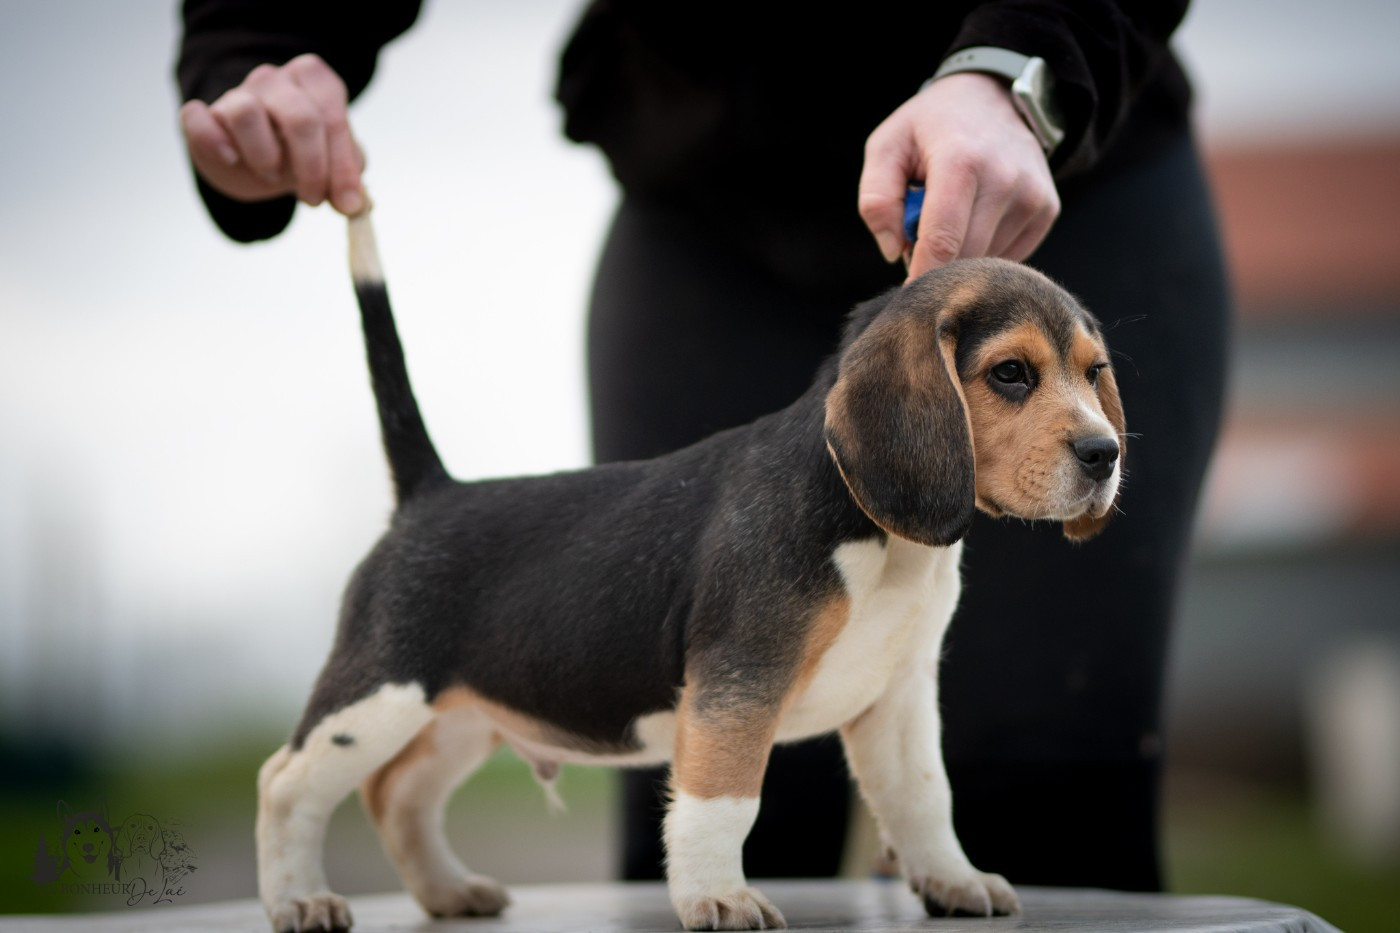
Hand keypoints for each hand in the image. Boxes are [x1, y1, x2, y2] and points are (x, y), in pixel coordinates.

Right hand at [179, 53, 365, 214]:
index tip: (346, 202)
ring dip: (265, 155)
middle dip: (312, 167)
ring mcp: (236, 93)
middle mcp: (275, 79)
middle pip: (299, 117)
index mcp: (314, 81)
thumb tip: (355, 203)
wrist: (256, 161)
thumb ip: (347, 176)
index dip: (341, 165)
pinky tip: (230, 159)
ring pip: (246, 112)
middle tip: (313, 199)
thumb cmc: (300, 155)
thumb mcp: (332, 162)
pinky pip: (196, 117)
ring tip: (272, 175)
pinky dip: (212, 140)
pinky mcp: (201, 115)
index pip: (332, 116)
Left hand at [858, 72, 1059, 280]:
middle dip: (937, 263)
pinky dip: (985, 250)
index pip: (942, 242)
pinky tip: (975, 220)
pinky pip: (1009, 255)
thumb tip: (894, 251)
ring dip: (961, 256)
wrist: (994, 95)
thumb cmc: (931, 126)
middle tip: (918, 239)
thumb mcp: (887, 145)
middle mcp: (1005, 180)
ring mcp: (1032, 197)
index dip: (921, 278)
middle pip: (965, 258)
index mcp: (961, 162)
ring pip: (987, 261)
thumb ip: (876, 198)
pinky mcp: (1047, 209)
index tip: (907, 299)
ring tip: (950, 219)